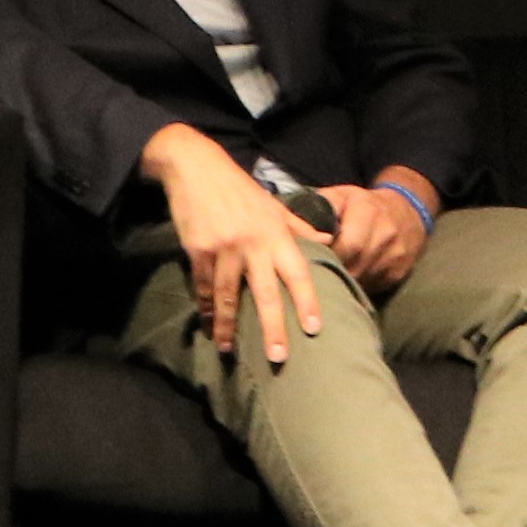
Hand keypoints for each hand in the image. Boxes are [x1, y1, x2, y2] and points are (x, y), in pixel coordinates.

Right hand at [151, 125, 328, 367]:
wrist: (196, 168)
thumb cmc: (239, 189)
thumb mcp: (274, 204)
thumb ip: (300, 227)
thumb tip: (330, 239)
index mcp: (276, 233)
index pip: (298, 270)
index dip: (307, 300)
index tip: (314, 328)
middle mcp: (253, 244)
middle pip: (266, 293)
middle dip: (273, 328)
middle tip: (278, 358)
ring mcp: (224, 249)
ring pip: (228, 297)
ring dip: (228, 326)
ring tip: (228, 350)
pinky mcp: (199, 251)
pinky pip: (203, 287)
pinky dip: (205, 308)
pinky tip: (208, 325)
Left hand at [321, 180, 430, 290]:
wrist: (406, 211)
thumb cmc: (363, 206)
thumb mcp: (341, 196)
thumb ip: (317, 207)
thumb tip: (291, 227)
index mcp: (368, 210)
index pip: (348, 244)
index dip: (328, 256)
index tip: (311, 261)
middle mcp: (386, 231)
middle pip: (355, 266)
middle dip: (334, 272)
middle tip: (316, 277)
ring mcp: (396, 253)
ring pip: (363, 279)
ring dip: (345, 283)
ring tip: (330, 280)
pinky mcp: (401, 271)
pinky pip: (374, 286)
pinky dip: (359, 286)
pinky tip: (351, 281)